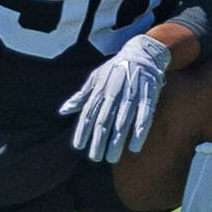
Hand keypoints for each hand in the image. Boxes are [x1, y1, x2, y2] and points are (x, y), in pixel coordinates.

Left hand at [59, 33, 171, 162]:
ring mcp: (131, 95)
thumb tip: (63, 111)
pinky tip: (135, 146)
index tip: (78, 146)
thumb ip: (81, 96)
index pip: (89, 113)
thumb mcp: (95, 78)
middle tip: (95, 158)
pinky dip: (139, 132)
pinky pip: (143, 117)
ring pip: (122, 122)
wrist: (142, 53)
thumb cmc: (115, 68)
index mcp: (100, 89)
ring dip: (117, 140)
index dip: (83, 130)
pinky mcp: (148, 96)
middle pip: (104, 120)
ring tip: (112, 158)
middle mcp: (114, 93)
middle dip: (99, 140)